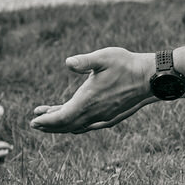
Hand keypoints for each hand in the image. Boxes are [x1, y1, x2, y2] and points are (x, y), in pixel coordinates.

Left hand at [29, 47, 154, 132]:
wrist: (151, 79)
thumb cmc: (127, 65)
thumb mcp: (103, 58)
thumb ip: (84, 61)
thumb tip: (68, 62)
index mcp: (88, 101)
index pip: (61, 118)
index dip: (46, 121)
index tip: (33, 121)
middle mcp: (94, 114)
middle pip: (66, 125)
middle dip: (49, 125)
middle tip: (35, 122)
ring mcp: (103, 118)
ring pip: (77, 126)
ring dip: (62, 124)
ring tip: (49, 116)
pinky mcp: (111, 117)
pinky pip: (88, 125)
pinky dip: (76, 124)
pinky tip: (74, 119)